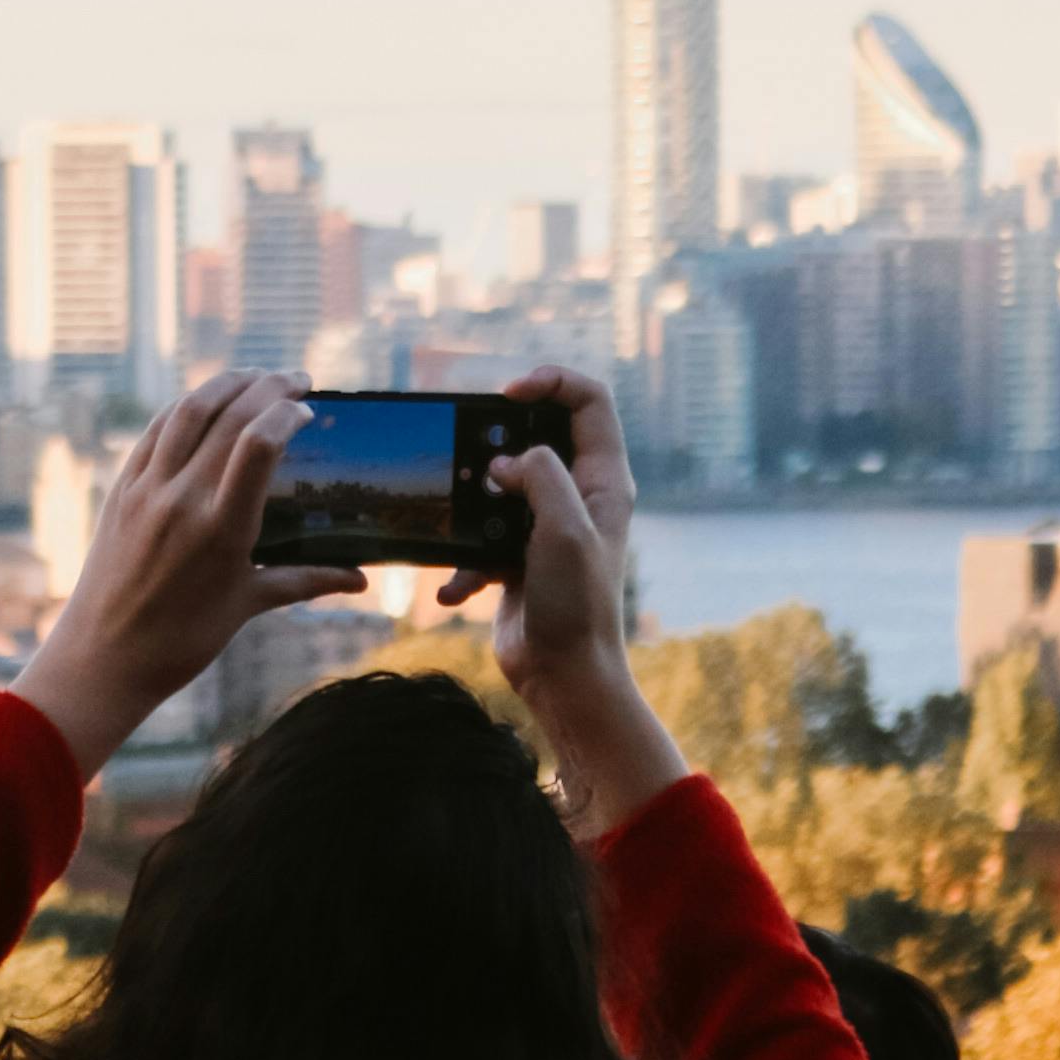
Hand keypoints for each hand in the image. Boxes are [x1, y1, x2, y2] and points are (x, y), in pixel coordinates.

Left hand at [14, 374, 361, 777]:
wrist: (103, 658)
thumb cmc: (181, 641)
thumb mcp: (247, 606)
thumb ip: (305, 580)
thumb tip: (360, 580)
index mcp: (221, 529)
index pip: (259, 444)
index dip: (286, 413)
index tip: (307, 408)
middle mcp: (182, 500)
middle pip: (228, 417)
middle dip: (268, 387)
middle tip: (297, 379)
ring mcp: (146, 490)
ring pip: (187, 412)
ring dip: (224, 384)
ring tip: (254, 377)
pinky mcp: (121, 490)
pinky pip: (154, 432)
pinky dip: (183, 408)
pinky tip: (204, 403)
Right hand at [472, 370, 684, 843]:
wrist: (563, 677)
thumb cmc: (576, 607)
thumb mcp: (564, 531)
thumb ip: (540, 478)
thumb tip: (503, 464)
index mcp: (603, 481)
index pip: (589, 400)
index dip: (552, 382)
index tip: (507, 393)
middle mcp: (578, 496)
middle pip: (538, 434)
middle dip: (497, 438)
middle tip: (470, 449)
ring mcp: (544, 526)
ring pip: (500, 483)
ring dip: (471, 501)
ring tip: (462, 522)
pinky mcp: (515, 556)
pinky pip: (479, 538)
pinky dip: (462, 561)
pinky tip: (457, 590)